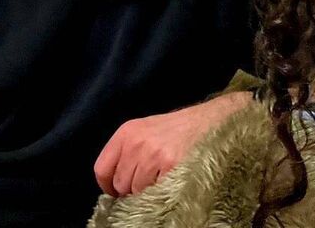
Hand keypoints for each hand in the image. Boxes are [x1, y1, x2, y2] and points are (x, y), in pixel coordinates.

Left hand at [93, 91, 252, 196]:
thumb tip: (115, 184)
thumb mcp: (147, 131)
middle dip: (131, 190)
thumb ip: (129, 152)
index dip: (108, 186)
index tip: (116, 193)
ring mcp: (154, 154)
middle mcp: (137, 142)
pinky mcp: (171, 165)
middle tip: (149, 184)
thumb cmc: (179, 129)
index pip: (101, 169)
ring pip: (137, 191)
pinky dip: (163, 192)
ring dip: (148, 192)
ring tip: (163, 180)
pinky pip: (156, 192)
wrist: (212, 120)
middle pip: (120, 184)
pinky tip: (173, 181)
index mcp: (127, 132)